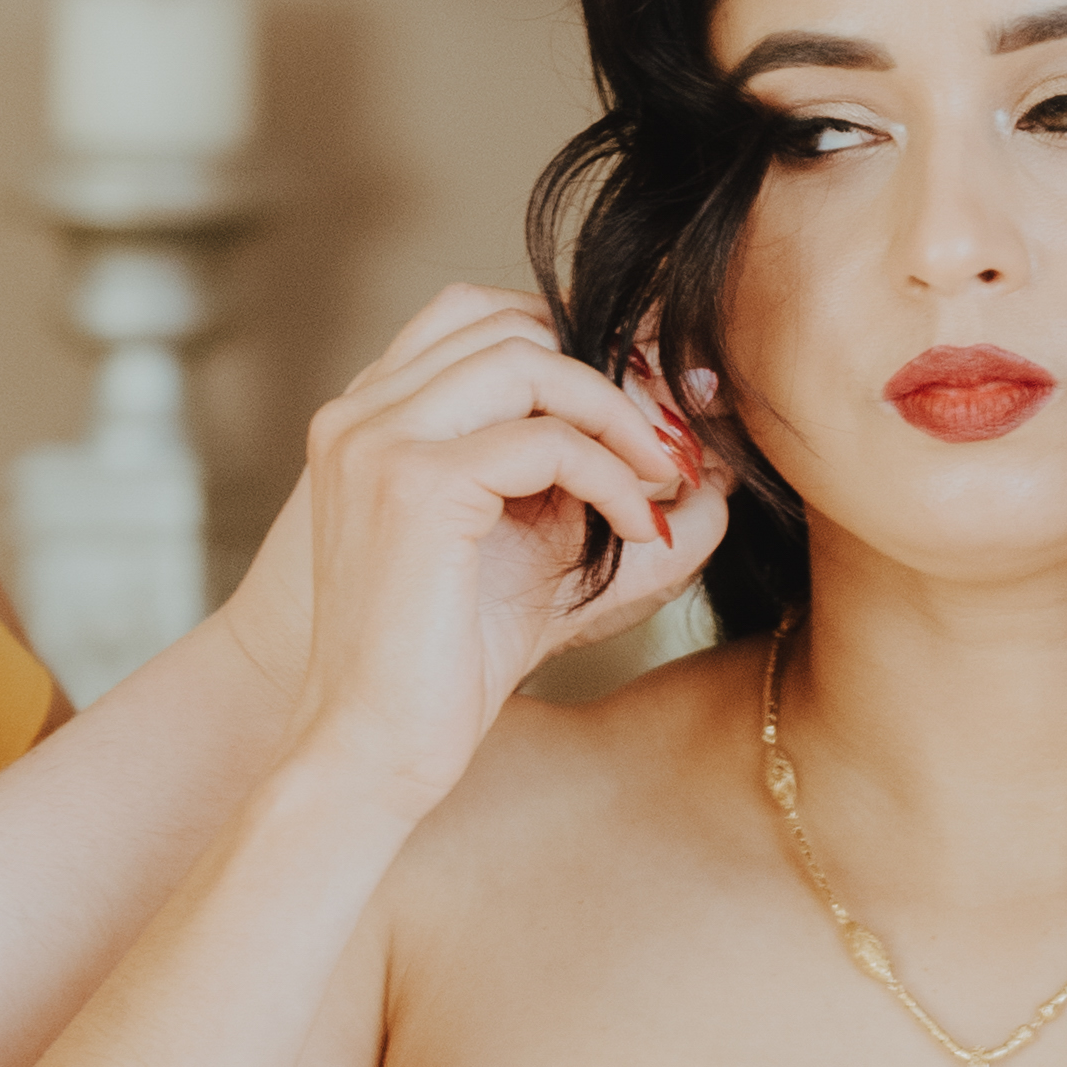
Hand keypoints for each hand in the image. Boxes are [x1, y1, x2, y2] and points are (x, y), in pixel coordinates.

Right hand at [282, 287, 721, 821]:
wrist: (373, 751)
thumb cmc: (445, 664)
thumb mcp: (535, 550)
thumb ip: (597, 484)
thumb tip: (705, 445)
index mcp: (371, 419)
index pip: (480, 315)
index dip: (580, 343)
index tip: (652, 407)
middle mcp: (361, 414)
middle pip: (513, 322)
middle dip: (615, 373)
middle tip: (676, 441)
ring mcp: (379, 442)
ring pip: (531, 362)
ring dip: (620, 416)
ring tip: (664, 479)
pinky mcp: (416, 486)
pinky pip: (546, 439)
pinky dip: (613, 475)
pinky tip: (640, 526)